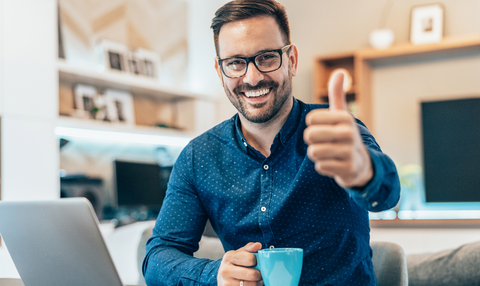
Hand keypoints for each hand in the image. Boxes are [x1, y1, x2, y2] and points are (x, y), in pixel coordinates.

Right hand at [217, 242, 262, 285]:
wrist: (222, 277)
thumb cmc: (234, 264)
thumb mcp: (239, 254)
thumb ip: (249, 248)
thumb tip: (258, 245)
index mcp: (229, 257)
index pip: (250, 259)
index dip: (256, 261)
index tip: (256, 262)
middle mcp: (226, 270)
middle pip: (251, 274)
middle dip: (259, 274)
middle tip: (259, 273)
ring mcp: (227, 282)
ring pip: (251, 284)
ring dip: (256, 283)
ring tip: (254, 280)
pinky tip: (249, 284)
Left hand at [304, 71, 372, 187]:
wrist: (361, 163)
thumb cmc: (345, 135)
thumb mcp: (342, 114)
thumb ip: (337, 94)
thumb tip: (340, 72)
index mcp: (344, 118)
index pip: (311, 119)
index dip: (313, 125)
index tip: (324, 128)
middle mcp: (348, 133)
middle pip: (309, 135)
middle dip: (313, 141)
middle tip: (325, 142)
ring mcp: (349, 152)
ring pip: (313, 152)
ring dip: (317, 154)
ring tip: (330, 153)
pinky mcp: (347, 169)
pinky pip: (320, 166)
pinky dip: (323, 166)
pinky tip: (334, 163)